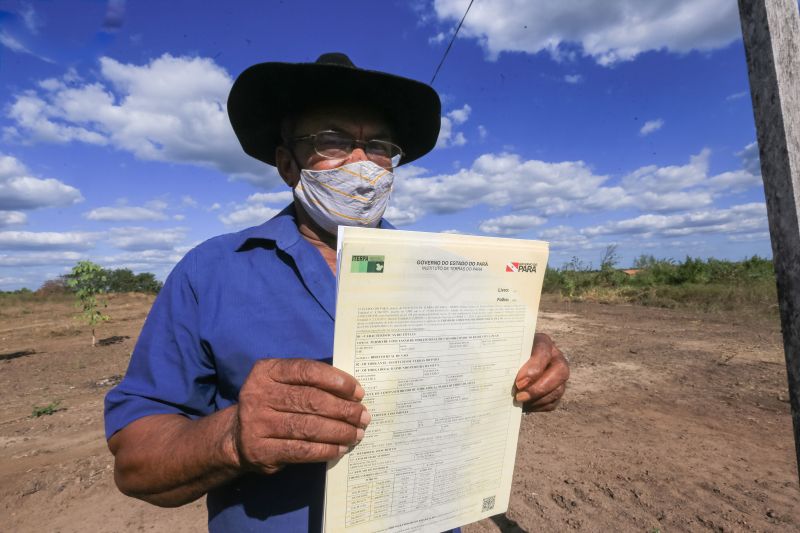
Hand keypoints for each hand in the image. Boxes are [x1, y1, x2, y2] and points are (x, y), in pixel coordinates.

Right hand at [233, 359, 369, 474]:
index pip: (307, 371)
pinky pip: (301, 450)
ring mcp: (257, 423)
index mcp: (267, 371)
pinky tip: (340, 448)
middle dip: (343, 409)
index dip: (337, 381)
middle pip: (311, 400)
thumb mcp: (283, 384)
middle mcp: (258, 394)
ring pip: (308, 427)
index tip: (359, 392)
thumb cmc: (273, 404)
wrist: (238, 437)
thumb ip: (310, 382)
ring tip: (357, 433)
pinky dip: (325, 450)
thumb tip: (353, 393)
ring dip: (339, 431)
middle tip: (363, 416)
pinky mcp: (260, 450)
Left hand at [514, 333, 569, 411]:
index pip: (544, 352)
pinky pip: (553, 402)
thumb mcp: (509, 351)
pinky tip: (525, 405)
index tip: (518, 382)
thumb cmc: (509, 354)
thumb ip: (507, 358)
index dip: (534, 369)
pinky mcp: (557, 390)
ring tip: (519, 401)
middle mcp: (556, 357)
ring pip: (558, 390)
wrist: (512, 362)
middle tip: (519, 396)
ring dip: (537, 399)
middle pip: (559, 372)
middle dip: (538, 387)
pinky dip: (538, 406)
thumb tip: (498, 372)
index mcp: (543, 343)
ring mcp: (559, 375)